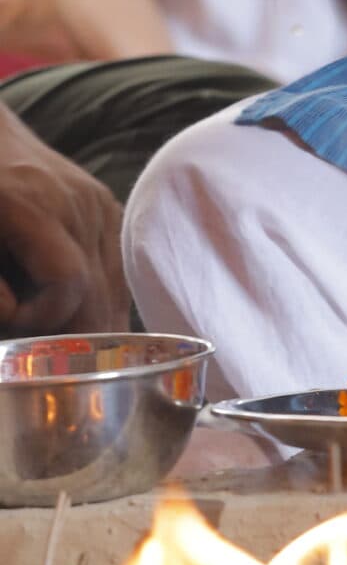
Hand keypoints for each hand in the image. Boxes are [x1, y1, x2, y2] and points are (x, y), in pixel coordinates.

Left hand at [0, 106, 125, 332]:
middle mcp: (76, 202)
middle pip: (98, 291)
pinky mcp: (108, 207)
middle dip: (74, 337)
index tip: (9, 323)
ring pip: (115, 286)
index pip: (68, 281)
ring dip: (95, 325)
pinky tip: (86, 321)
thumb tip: (15, 315)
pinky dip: (105, 301)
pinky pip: (118, 268)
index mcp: (33, 204)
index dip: (40, 318)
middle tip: (49, 362)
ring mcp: (98, 203)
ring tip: (72, 353)